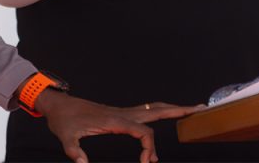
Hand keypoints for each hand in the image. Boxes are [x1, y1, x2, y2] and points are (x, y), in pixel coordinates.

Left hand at [37, 91, 202, 162]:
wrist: (58, 105)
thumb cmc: (63, 120)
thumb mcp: (66, 138)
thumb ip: (74, 152)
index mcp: (114, 119)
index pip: (143, 130)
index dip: (149, 147)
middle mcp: (121, 113)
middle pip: (156, 110)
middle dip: (178, 110)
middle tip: (200, 109)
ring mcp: (121, 112)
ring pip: (152, 109)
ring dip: (172, 109)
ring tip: (191, 110)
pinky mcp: (119, 114)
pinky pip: (145, 112)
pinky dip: (159, 113)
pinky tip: (166, 115)